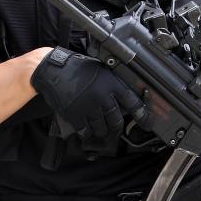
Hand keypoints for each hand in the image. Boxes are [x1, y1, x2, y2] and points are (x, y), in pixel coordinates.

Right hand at [30, 47, 146, 146]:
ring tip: (102, 131)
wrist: (54, 70)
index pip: (132, 101)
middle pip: (116, 119)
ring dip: (102, 131)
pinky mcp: (75, 115)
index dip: (141, 114)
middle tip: (116, 129)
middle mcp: (102, 96)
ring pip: (101, 127)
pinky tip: (87, 131)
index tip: (146, 123)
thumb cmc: (78, 68)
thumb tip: (125, 98)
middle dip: (117, 127)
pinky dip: (87, 132)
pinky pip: (85, 130)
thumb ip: (113, 83)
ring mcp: (89, 107)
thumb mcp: (101, 70)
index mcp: (112, 83)